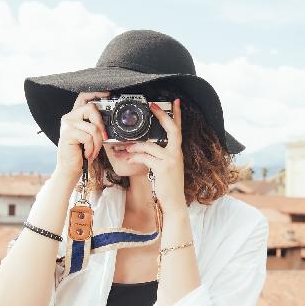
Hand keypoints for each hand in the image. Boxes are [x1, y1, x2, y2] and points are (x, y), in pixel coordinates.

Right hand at [55, 91, 109, 179]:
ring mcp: (67, 124)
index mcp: (75, 116)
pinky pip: (88, 137)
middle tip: (103, 137)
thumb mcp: (91, 137)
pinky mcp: (67, 133)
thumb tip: (109, 120)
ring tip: (92, 151)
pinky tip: (86, 153)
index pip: (83, 97)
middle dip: (101, 124)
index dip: (96, 93)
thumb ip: (96, 126)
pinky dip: (91, 148)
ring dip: (97, 143)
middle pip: (90, 108)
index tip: (107, 94)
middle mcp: (69, 117)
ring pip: (92, 127)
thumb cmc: (82, 153)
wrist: (71, 168)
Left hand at [124, 98, 186, 213]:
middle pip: (172, 129)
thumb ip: (161, 156)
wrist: (174, 203)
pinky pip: (145, 157)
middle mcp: (176, 154)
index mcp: (177, 152)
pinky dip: (134, 156)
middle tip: (153, 106)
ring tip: (126, 148)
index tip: (175, 102)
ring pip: (150, 145)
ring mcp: (171, 160)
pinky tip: (127, 158)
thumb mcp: (167, 168)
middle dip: (162, 116)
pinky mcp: (162, 168)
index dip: (177, 115)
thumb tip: (146, 147)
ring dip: (135, 145)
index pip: (179, 130)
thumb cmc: (169, 186)